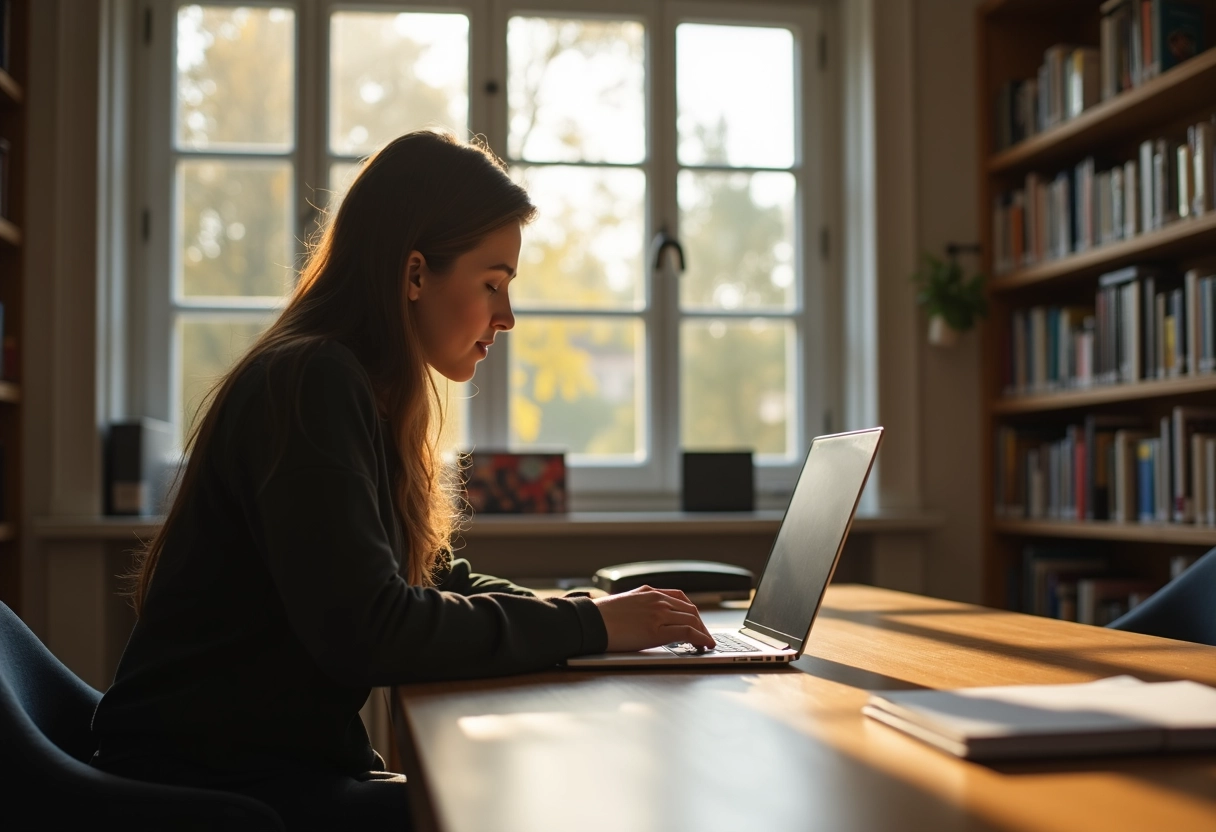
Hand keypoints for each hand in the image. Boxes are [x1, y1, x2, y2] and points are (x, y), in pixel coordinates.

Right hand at [592, 586, 714, 651]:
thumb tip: (645, 619)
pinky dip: (701, 638)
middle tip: (704, 636)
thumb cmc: (600, 618)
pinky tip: (705, 645)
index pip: (680, 597)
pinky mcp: (657, 630)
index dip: (691, 611)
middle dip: (700, 623)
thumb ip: (639, 606)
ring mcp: (658, 613)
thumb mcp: (623, 603)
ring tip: (707, 643)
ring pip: (692, 619)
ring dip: (704, 632)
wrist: (589, 622)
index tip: (696, 621)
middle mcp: (657, 599)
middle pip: (690, 609)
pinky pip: (688, 632)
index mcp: (648, 592)